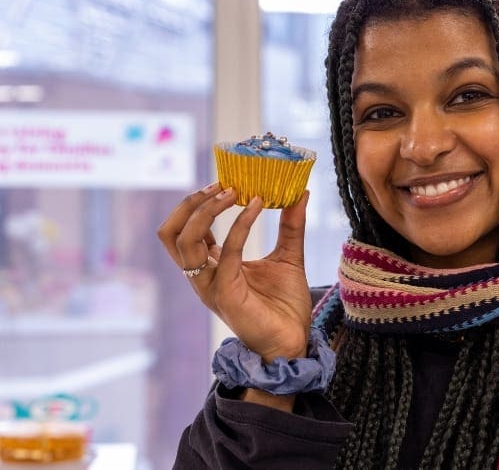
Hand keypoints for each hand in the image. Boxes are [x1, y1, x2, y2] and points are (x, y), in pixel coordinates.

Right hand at [158, 184, 311, 362]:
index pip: (185, 230)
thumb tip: (301, 192)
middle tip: (222, 185)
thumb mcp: (289, 256)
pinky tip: (257, 207)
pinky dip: (239, 225)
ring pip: (184, 241)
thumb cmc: (285, 305)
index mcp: (211, 266)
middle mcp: (203, 276)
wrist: (294, 341)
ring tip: (234, 192)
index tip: (226, 183)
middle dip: (190, 204)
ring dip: (206, 211)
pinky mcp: (225, 294)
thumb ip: (290, 226)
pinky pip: (225, 252)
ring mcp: (210, 286)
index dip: (199, 204)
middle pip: (171, 234)